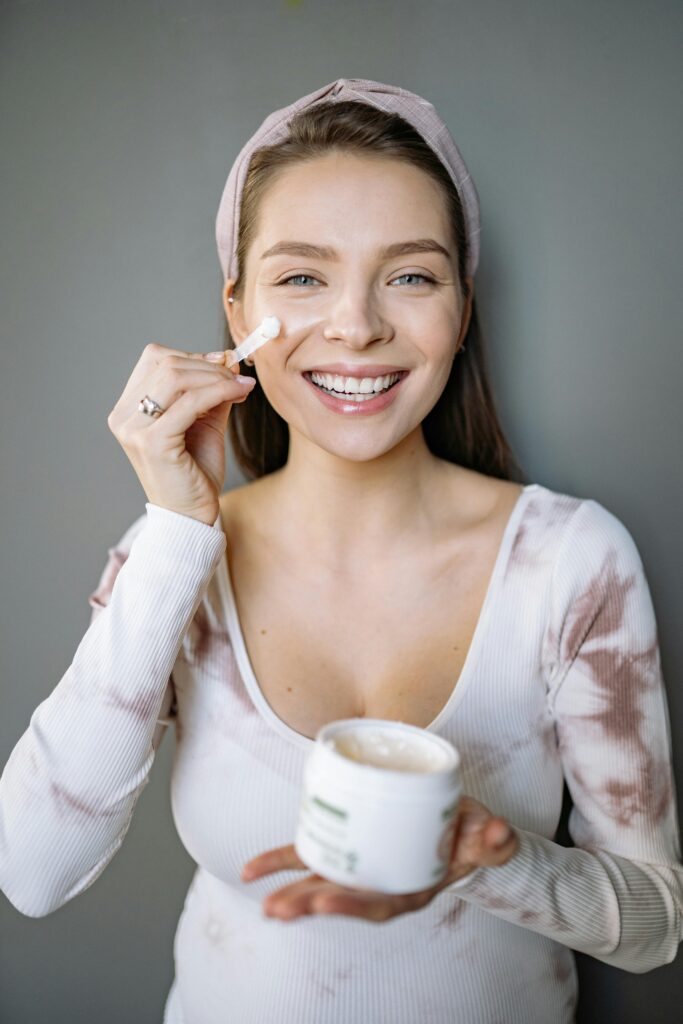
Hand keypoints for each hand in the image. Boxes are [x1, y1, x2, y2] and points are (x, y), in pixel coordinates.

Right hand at [107, 343, 254, 525]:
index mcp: (127, 409)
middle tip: (237, 377)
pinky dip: (219, 391)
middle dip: (208, 366)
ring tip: (239, 387)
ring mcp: (134, 430)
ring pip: (175, 377)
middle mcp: (123, 417)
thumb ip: (211, 391)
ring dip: (215, 376)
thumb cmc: (195, 472)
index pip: (154, 359)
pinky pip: (190, 402)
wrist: (191, 515)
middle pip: (165, 363)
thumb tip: (227, 359)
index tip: (223, 366)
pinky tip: (238, 394)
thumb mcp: (204, 422)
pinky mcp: (153, 443)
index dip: (191, 355)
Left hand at [241, 795, 518, 922]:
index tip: (324, 903)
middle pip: (341, 899)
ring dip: (289, 890)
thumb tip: (498, 834)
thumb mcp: (485, 835)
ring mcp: (361, 867)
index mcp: (411, 888)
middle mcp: (381, 884)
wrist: (459, 824)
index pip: (380, 905)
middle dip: (308, 904)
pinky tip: (250, 870)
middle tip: (278, 908)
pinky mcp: (345, 847)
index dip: (351, 906)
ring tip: (261, 897)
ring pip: (321, 882)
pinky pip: (309, 855)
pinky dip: (279, 861)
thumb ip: (492, 839)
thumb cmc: (470, 833)